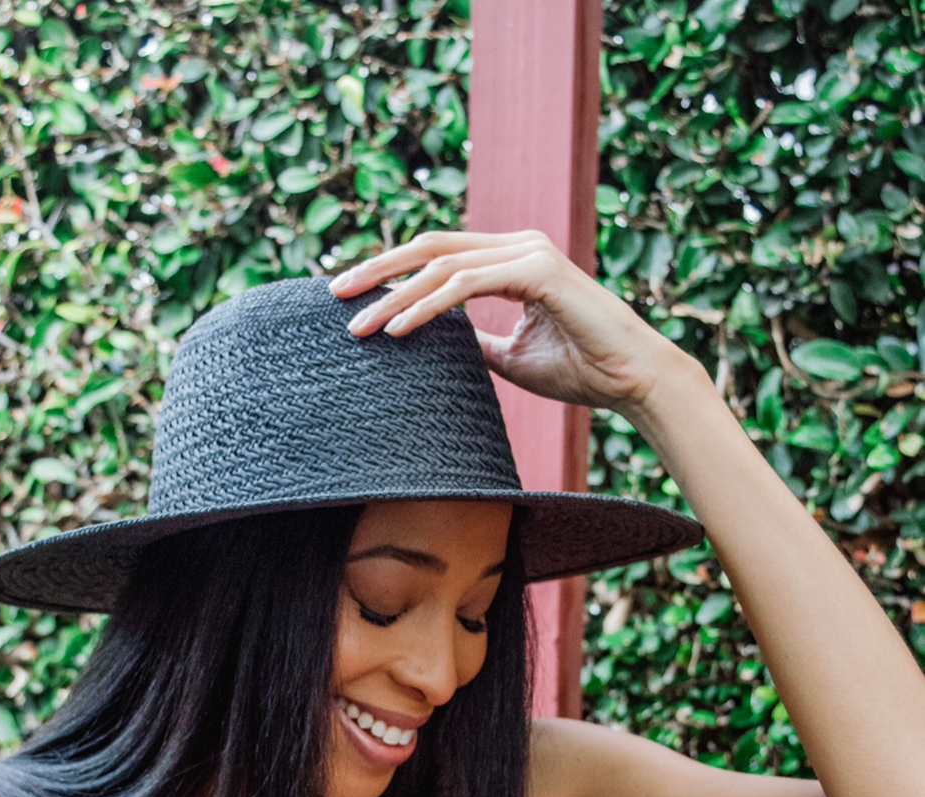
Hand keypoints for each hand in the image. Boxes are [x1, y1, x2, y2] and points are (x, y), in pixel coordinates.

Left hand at [329, 229, 681, 414]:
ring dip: (395, 296)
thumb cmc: (581, 370)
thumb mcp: (512, 358)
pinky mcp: (538, 272)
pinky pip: (466, 285)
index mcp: (511, 258)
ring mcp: (529, 253)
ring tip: (359, 326)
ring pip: (443, 263)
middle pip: (431, 245)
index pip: (439, 253)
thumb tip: (443, 349)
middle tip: (335, 293)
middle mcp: (518, 245)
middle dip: (379, 268)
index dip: (393, 270)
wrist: (632, 379)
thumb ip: (477, 344)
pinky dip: (427, 307)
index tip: (353, 296)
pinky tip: (397, 329)